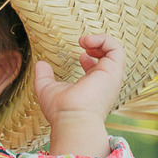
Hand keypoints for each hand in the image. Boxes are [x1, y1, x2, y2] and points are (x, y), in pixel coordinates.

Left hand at [32, 31, 124, 157]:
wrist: (71, 117)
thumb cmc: (60, 110)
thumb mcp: (47, 89)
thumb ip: (44, 76)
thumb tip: (40, 63)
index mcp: (92, 87)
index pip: (99, 67)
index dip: (91, 56)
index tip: (80, 54)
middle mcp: (104, 82)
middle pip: (110, 58)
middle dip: (99, 45)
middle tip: (82, 42)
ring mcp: (110, 76)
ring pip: (116, 51)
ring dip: (101, 40)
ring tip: (84, 40)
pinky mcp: (113, 71)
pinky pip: (117, 48)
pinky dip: (103, 39)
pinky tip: (86, 42)